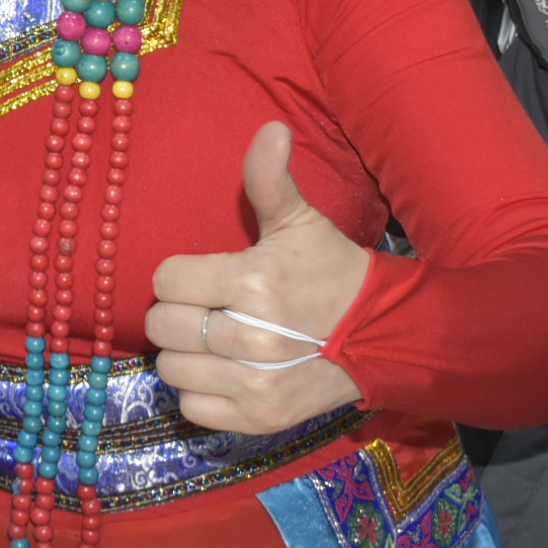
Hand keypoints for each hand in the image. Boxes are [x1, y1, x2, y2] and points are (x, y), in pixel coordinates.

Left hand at [142, 124, 370, 434]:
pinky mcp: (260, 419)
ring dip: (188, 355)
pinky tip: (225, 373)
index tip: (204, 276)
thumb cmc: (332, 272)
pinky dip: (201, 393)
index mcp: (254, 282)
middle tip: (207, 308)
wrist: (384, 335)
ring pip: (172, 370)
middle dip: (179, 313)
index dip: (180, 275)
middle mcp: (251, 338)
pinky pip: (193, 409)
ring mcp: (256, 385)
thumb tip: (271, 128)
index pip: (167, 280)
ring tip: (216, 341)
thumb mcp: (301, 220)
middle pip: (164, 327)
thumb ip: (270, 178)